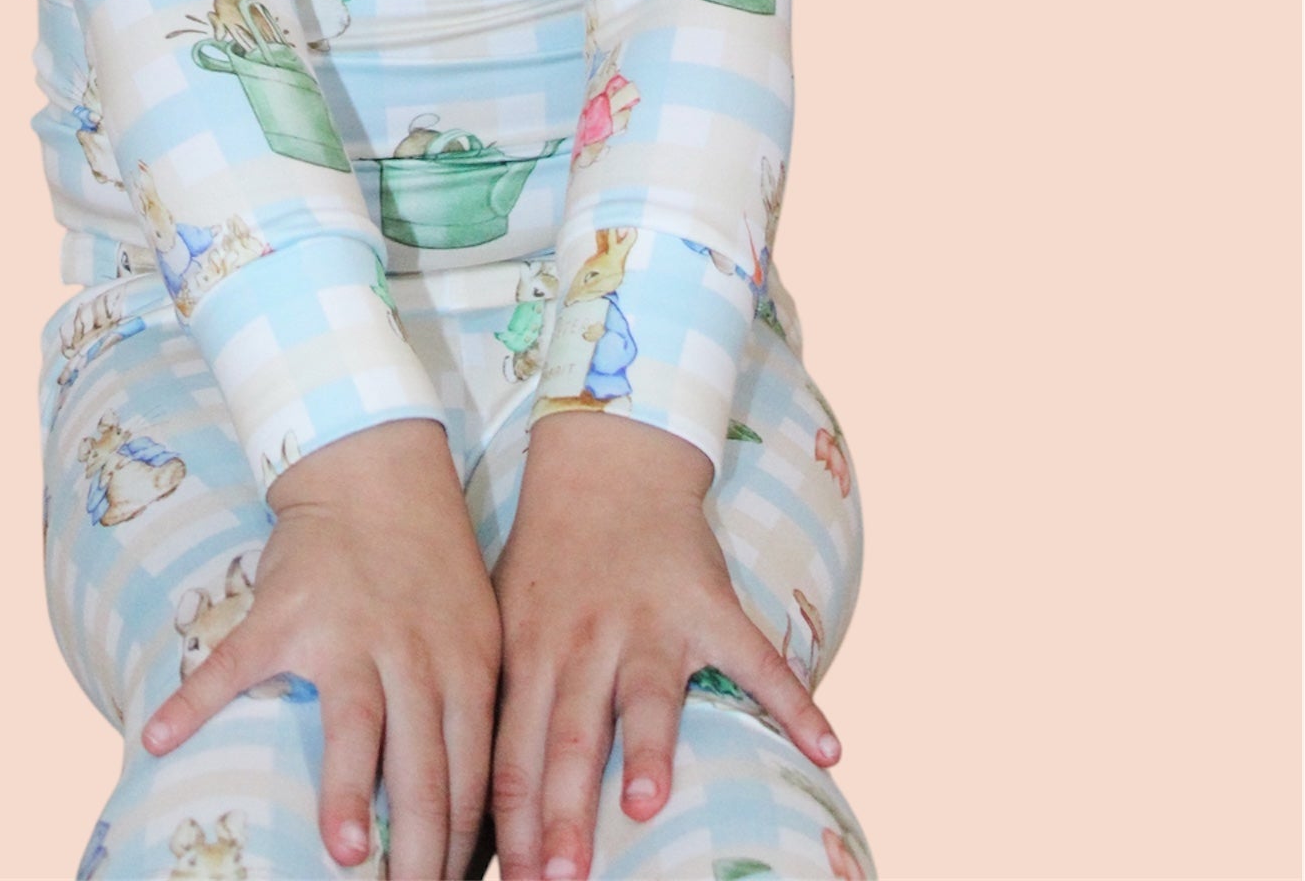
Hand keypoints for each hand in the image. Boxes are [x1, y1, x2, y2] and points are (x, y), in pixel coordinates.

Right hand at [141, 415, 500, 880]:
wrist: (375, 466)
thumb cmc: (430, 564)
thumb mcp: (476, 631)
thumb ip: (474, 709)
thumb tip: (482, 811)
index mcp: (464, 668)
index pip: (473, 776)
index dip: (464, 847)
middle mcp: (413, 656)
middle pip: (425, 770)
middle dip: (422, 854)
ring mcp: (348, 633)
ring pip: (356, 724)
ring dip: (349, 793)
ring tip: (344, 853)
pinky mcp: (286, 612)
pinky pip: (236, 663)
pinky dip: (194, 702)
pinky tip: (160, 739)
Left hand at [489, 412, 840, 880]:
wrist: (605, 464)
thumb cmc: (549, 565)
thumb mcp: (507, 625)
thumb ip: (502, 707)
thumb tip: (477, 802)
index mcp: (530, 653)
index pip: (512, 753)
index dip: (510, 825)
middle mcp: (586, 641)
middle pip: (568, 735)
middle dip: (563, 814)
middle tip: (561, 878)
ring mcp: (650, 622)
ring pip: (648, 692)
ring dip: (647, 748)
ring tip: (644, 804)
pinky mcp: (710, 604)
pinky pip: (756, 656)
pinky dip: (792, 700)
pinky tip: (826, 748)